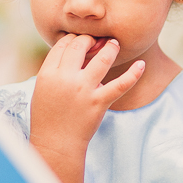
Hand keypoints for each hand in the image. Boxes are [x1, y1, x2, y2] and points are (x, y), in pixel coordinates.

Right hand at [29, 34, 143, 154]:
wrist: (56, 143)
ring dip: (111, 47)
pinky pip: (120, 85)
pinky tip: (141, 65)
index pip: (63, 44)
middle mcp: (65, 78)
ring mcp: (84, 90)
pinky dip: (133, 74)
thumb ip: (54, 69)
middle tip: (97, 40)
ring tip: (114, 44)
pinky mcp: (99, 102)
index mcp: (48, 73)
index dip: (73, 38)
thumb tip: (69, 50)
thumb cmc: (47, 116)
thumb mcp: (41, 88)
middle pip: (80, 45)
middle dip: (90, 39)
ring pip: (102, 58)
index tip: (80, 40)